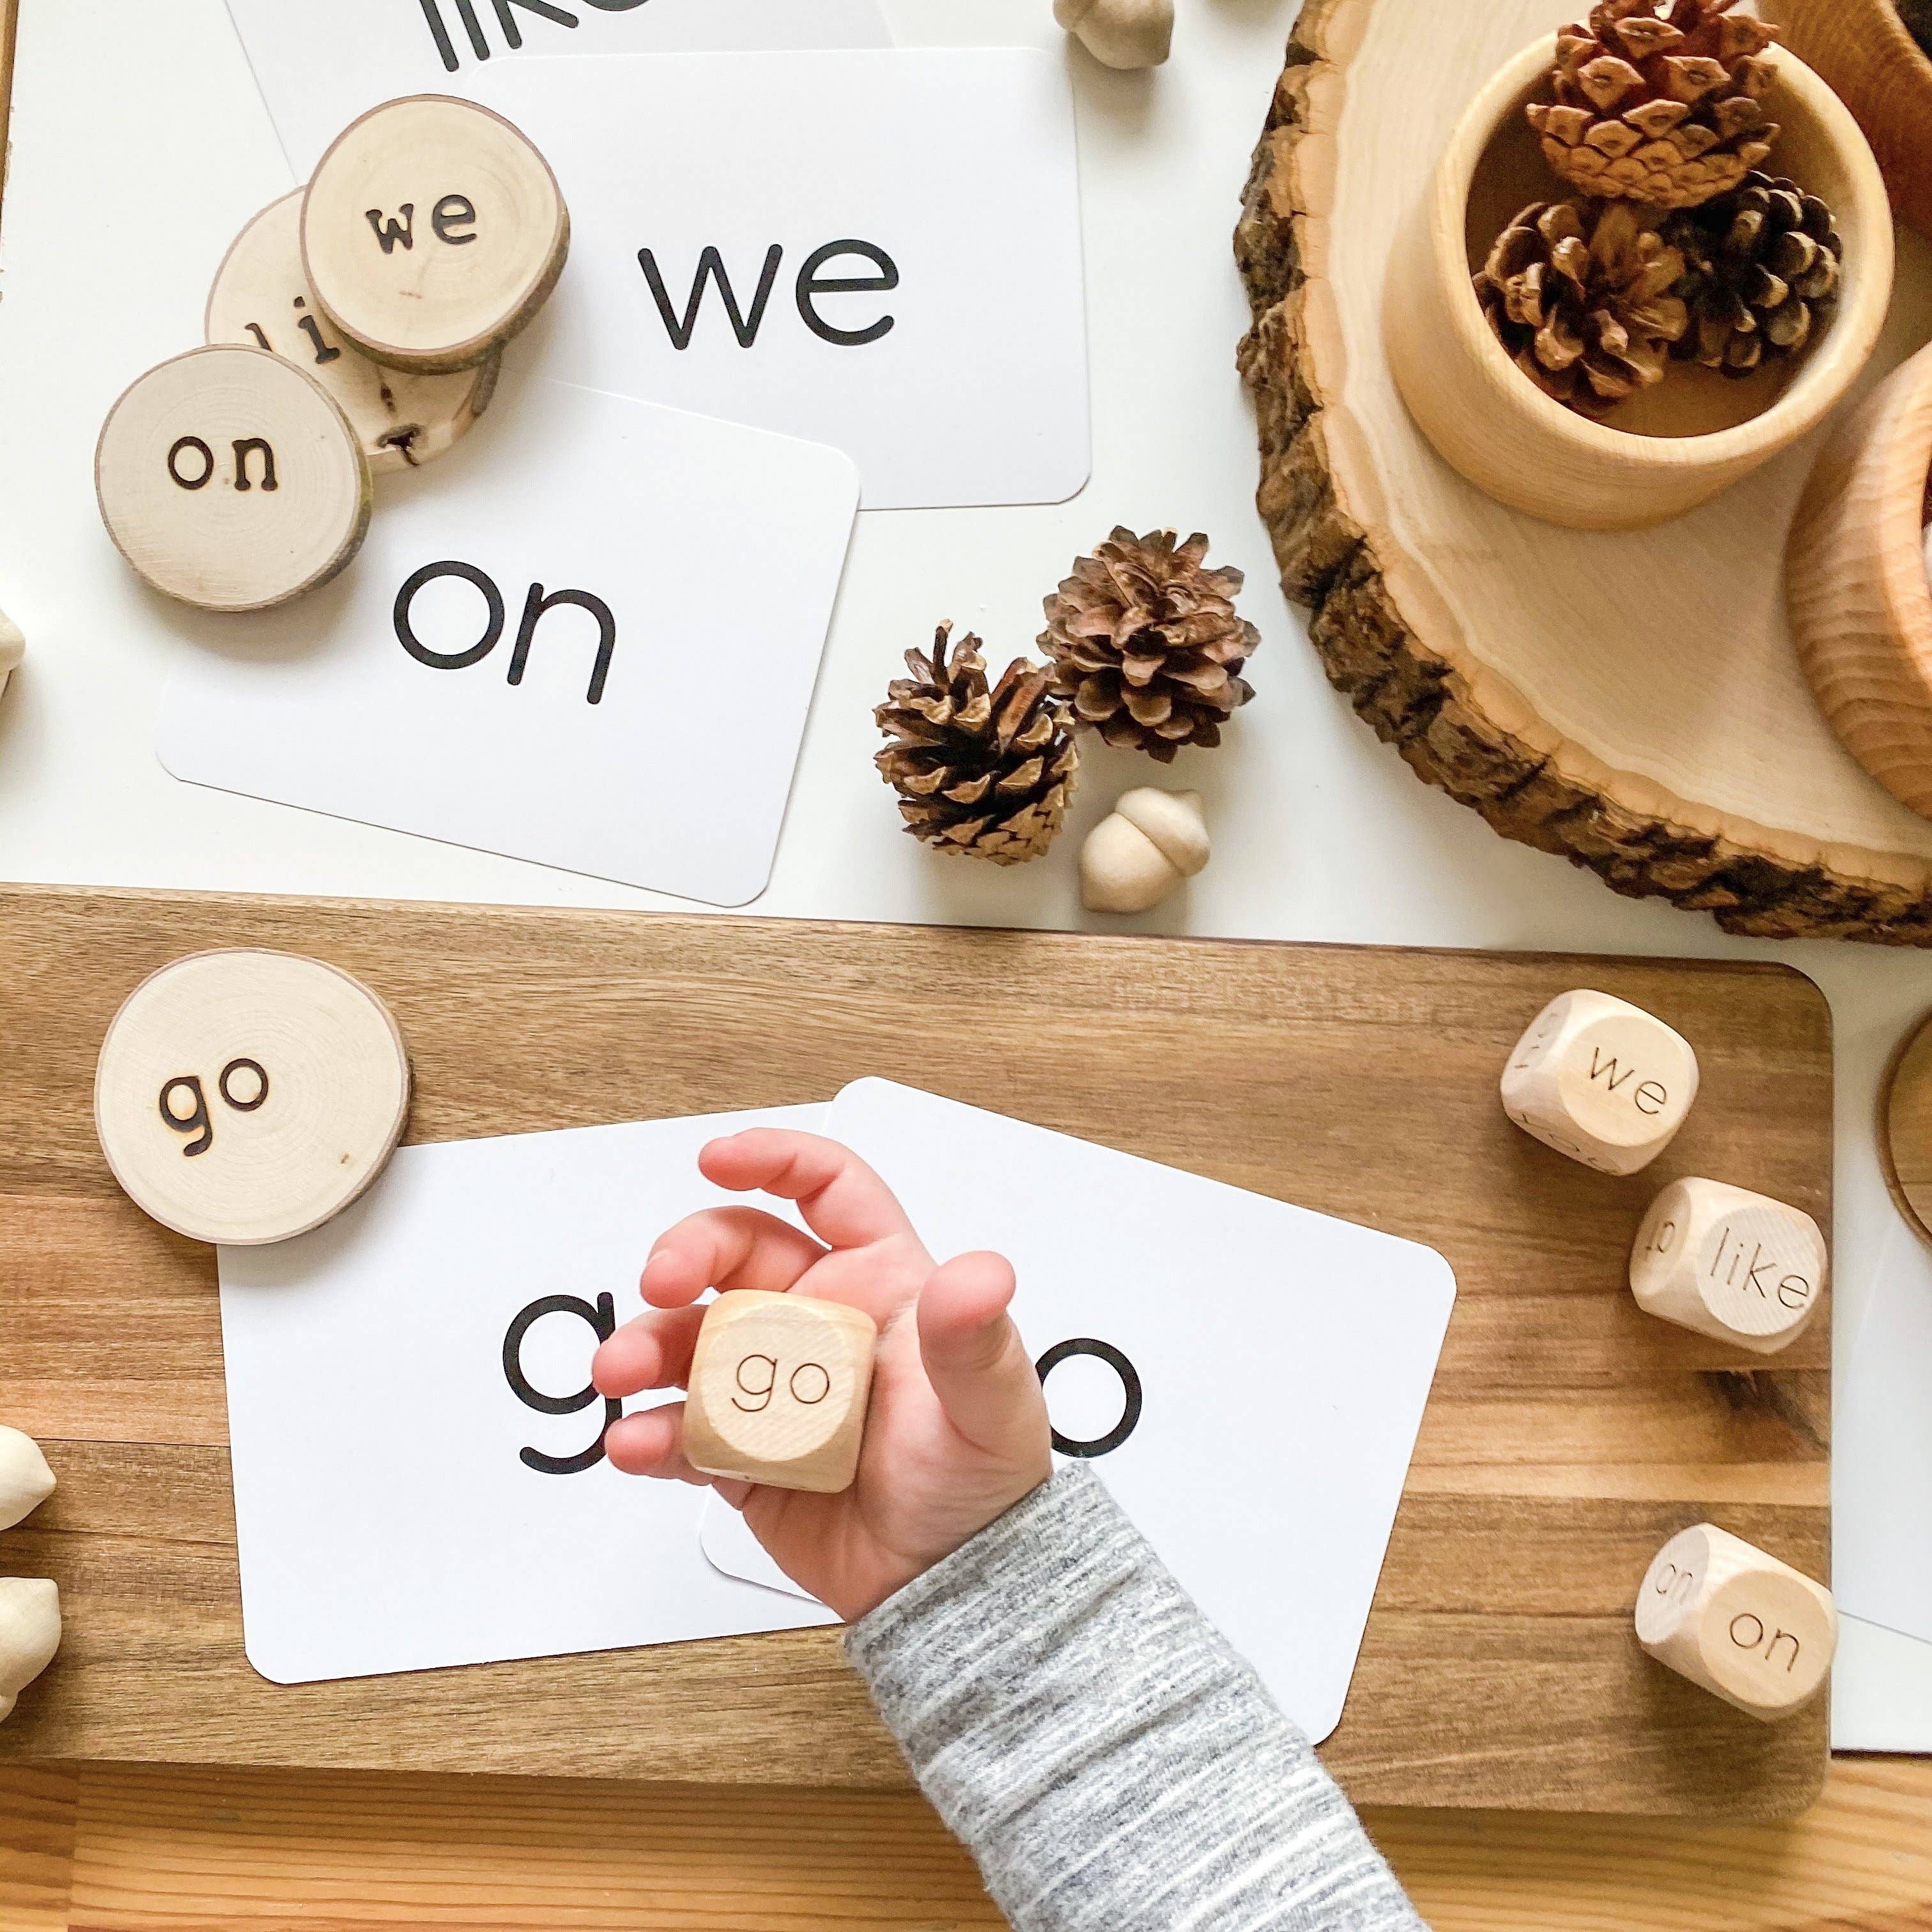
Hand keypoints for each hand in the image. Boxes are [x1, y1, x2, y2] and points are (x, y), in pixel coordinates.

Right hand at [592, 1129, 1052, 1621]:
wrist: (951, 1591)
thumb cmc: (985, 1485)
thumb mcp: (991, 1406)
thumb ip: (974, 1338)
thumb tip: (979, 1273)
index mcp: (880, 1284)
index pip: (827, 1191)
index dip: (774, 1159)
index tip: (719, 1159)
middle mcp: (817, 1322)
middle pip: (734, 1253)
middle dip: (686, 1252)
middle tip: (661, 1279)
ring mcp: (770, 1387)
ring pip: (689, 1337)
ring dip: (646, 1344)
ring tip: (624, 1372)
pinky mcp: (738, 1454)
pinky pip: (679, 1428)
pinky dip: (648, 1432)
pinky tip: (637, 1442)